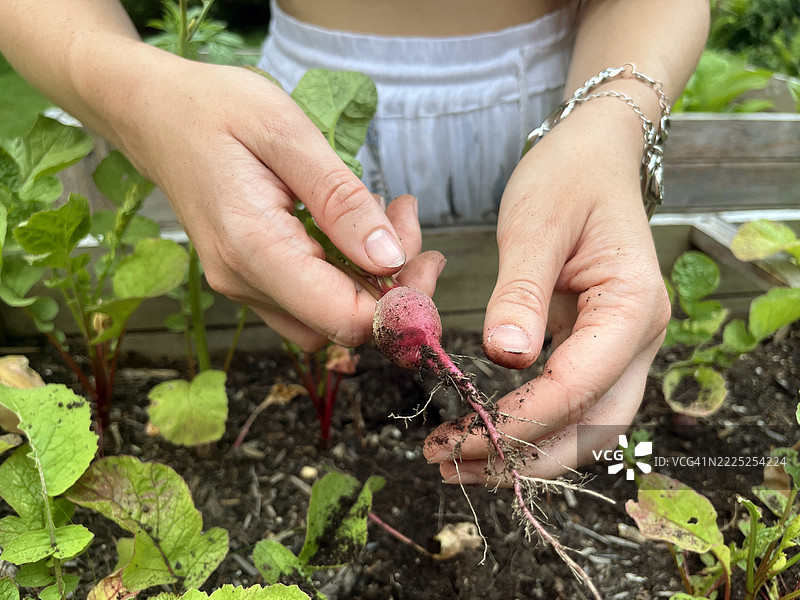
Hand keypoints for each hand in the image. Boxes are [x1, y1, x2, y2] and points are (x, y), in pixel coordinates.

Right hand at [112, 49, 443, 349]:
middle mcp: (245, 282)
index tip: (424, 255)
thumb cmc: (215, 109)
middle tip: (405, 216)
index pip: (344, 319)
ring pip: (331, 315)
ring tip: (386, 212)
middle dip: (394, 284)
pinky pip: (312, 295)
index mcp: (253, 249)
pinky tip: (356, 224)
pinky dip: (348, 269)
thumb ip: (340, 200)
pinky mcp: (251, 276)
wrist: (154, 113)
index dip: (400, 304)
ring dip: (373, 276)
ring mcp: (244, 284)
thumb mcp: (287, 134)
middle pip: (343, 325)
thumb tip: (390, 259)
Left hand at [422, 99, 670, 484]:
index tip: (463, 439)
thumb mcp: (535, 224)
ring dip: (528, 452)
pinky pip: (571, 401)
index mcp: (631, 306)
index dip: (521, 421)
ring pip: (586, 424)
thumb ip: (520, 292)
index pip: (578, 386)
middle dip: (526, 456)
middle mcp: (637, 336)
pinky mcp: (596, 345)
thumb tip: (505, 358)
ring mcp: (621, 344)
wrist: (593, 156)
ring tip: (460, 461)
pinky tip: (486, 432)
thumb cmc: (567, 177)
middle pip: (593, 426)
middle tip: (455, 466)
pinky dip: (531, 426)